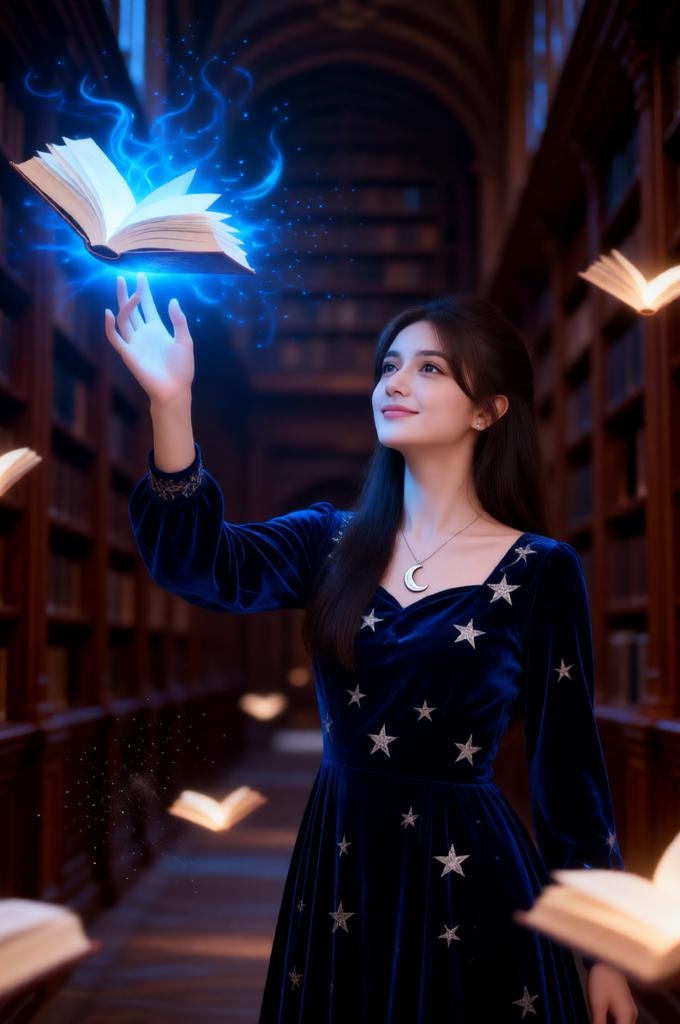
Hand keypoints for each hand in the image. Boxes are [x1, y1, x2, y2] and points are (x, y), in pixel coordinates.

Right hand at [104, 272, 194, 406]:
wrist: (175, 389)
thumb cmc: (182, 368)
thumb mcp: (185, 341)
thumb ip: (179, 321)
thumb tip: (172, 300)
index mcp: (157, 329)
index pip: (147, 306)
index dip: (144, 291)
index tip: (141, 276)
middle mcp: (143, 333)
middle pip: (132, 309)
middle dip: (128, 293)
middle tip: (123, 277)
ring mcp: (134, 343)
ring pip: (124, 319)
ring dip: (124, 305)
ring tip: (128, 291)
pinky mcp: (128, 354)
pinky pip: (115, 338)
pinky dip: (110, 326)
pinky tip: (110, 313)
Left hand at [587, 962, 637, 1022]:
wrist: (606, 959)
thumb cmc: (602, 980)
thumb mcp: (597, 1005)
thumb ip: (598, 1023)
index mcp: (626, 1017)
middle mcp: (631, 1016)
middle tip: (596, 1021)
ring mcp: (629, 1010)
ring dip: (607, 1023)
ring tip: (597, 1019)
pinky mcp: (624, 1006)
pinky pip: (619, 1020)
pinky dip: (610, 1022)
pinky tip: (600, 1019)